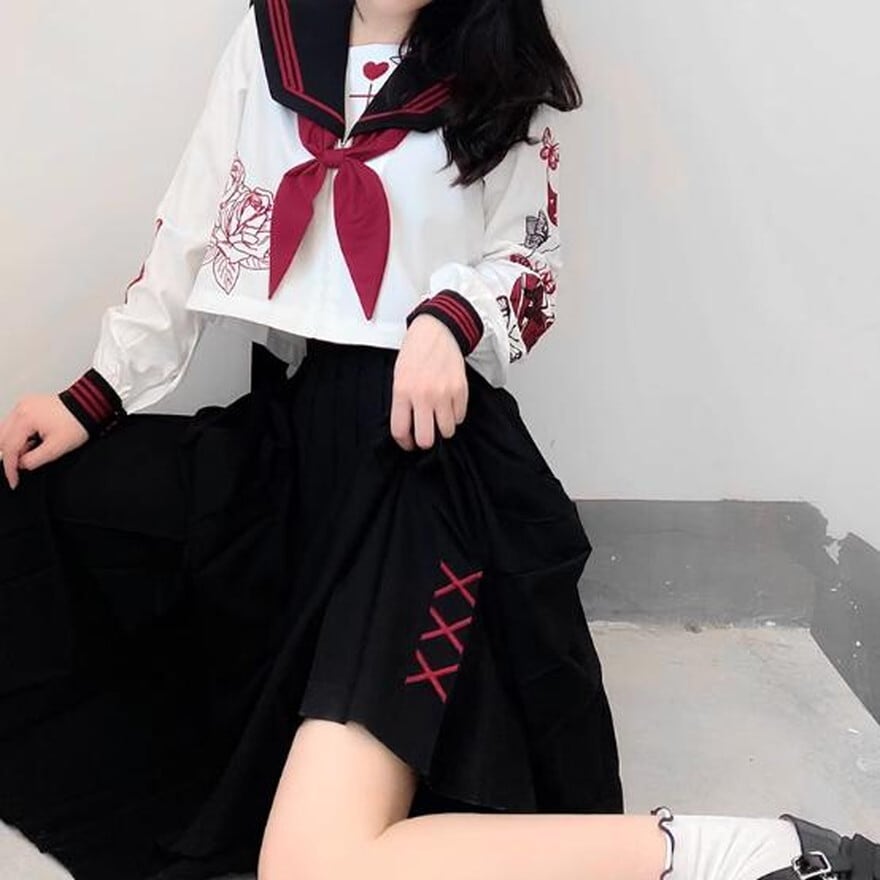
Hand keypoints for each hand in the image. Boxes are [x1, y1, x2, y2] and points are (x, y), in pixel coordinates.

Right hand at [0, 394, 88, 489]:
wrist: (88, 407)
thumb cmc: (77, 423)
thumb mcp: (57, 448)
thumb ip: (34, 460)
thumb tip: (21, 465)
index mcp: (25, 418)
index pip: (8, 448)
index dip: (10, 468)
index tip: (14, 481)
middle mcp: (20, 409)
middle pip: (1, 438)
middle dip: (10, 455)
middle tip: (25, 463)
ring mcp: (23, 405)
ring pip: (5, 431)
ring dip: (14, 445)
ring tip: (34, 449)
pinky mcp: (27, 405)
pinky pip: (14, 424)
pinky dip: (19, 435)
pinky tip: (33, 439)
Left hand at [390, 314, 468, 450]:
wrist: (438, 332)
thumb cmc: (415, 354)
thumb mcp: (399, 378)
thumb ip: (402, 403)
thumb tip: (408, 429)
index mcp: (403, 392)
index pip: (400, 431)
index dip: (404, 443)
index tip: (409, 442)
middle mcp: (423, 396)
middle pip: (426, 439)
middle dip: (425, 440)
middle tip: (425, 433)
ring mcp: (444, 394)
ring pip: (447, 431)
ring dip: (442, 428)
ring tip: (438, 416)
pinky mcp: (461, 391)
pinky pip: (460, 418)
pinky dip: (454, 416)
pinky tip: (448, 405)